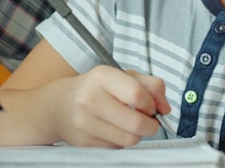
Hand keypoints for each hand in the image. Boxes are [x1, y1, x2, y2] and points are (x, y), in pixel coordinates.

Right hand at [52, 66, 169, 146]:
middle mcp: (90, 98)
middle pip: (137, 123)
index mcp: (102, 77)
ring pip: (129, 139)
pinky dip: (120, 141)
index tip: (150, 106)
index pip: (138, 94)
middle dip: (150, 125)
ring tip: (129, 124)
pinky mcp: (83, 141)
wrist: (58, 105)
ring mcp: (84, 122)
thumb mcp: (121, 76)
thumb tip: (166, 107)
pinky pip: (117, 147)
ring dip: (136, 134)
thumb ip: (149, 85)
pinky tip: (112, 130)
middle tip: (147, 120)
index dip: (152, 104)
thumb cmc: (95, 88)